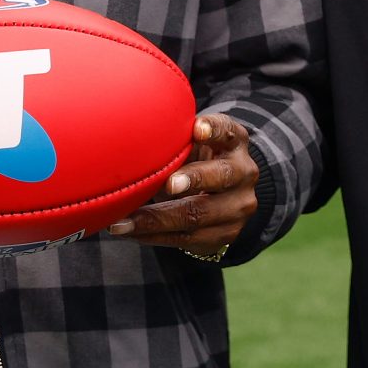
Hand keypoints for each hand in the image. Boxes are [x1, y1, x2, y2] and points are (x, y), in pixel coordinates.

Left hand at [105, 115, 256, 257]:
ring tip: (123, 222)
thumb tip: (128, 144)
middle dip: (193, 179)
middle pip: (221, 175)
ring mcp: (239, 206)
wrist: (223, 195)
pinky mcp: (227, 233)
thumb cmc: (196, 159)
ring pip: (199, 215)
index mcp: (234, 142)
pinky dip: (155, 235)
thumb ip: (174, 140)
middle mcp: (243, 172)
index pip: (227, 130)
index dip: (213, 129)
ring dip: (157, 220)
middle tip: (168, 184)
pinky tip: (131, 233)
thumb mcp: (193, 143)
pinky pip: (188, 238)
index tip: (197, 129)